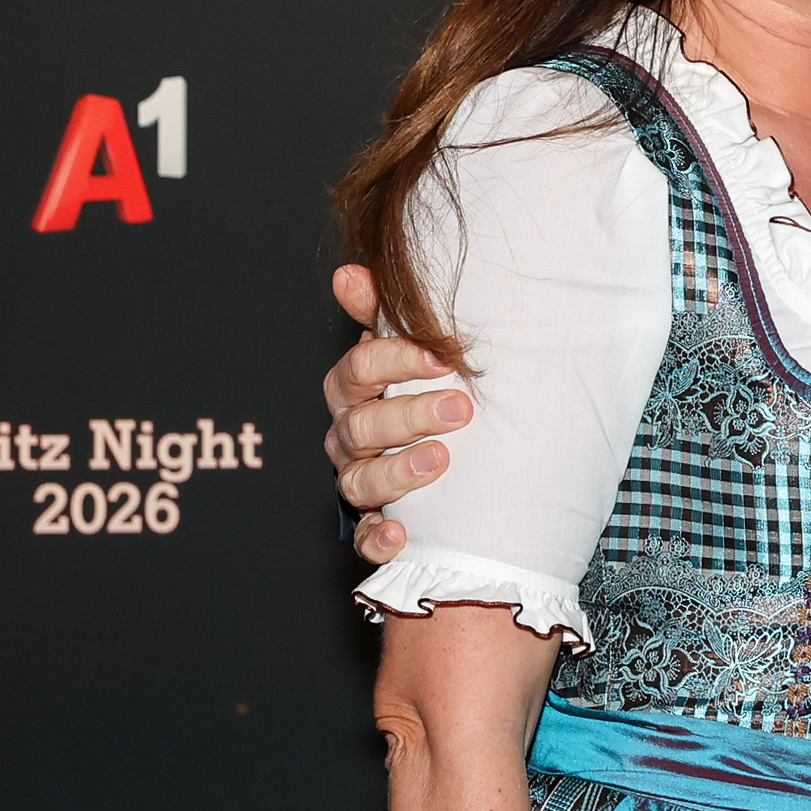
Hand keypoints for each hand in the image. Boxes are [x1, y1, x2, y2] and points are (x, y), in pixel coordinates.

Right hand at [327, 263, 473, 567]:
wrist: (434, 448)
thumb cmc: (417, 385)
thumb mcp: (403, 346)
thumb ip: (382, 310)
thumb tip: (350, 272)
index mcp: (353, 389)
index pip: (359, 370)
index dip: (396, 360)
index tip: (442, 355)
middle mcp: (349, 436)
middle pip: (363, 425)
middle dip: (410, 415)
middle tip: (460, 410)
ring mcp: (358, 479)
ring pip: (360, 480)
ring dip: (399, 472)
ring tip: (440, 462)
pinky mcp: (372, 522)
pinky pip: (364, 538)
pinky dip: (378, 538)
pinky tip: (400, 534)